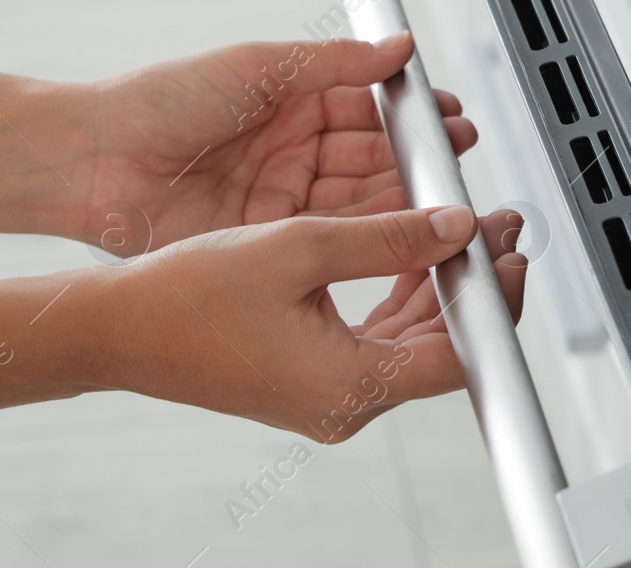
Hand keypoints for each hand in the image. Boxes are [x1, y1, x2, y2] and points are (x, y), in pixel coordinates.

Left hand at [72, 35, 475, 251]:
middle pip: (372, 158)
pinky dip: (368, 233)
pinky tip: (400, 229)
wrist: (94, 161)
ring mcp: (282, 198)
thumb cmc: (160, 101)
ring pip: (359, 199)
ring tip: (443, 195)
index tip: (450, 121)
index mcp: (292, 102)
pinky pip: (329, 236)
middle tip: (458, 161)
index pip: (369, 109)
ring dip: (402, 196)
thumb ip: (337, 63)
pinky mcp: (267, 239)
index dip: (410, 117)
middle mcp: (293, 151)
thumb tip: (399, 49)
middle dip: (418, 159)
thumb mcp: (259, 67)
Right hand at [92, 205, 527, 439]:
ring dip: (440, 285)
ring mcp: (330, 396)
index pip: (459, 355)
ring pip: (412, 341)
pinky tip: (411, 251)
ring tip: (463, 229)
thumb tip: (455, 228)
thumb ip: (389, 238)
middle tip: (497, 227)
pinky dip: (401, 296)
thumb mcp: (301, 247)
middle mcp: (345, 403)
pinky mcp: (313, 380)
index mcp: (349, 384)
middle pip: (442, 348)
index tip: (512, 254)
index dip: (496, 302)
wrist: (118, 328)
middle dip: (473, 283)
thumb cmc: (188, 296)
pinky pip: (378, 339)